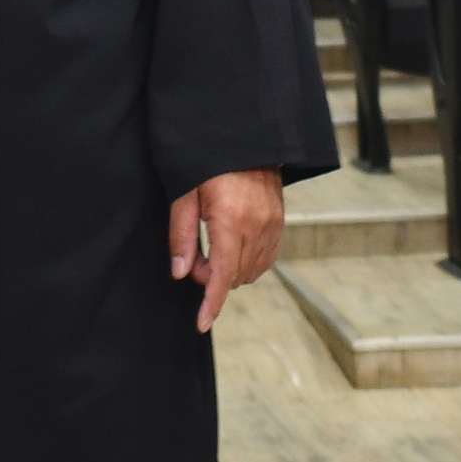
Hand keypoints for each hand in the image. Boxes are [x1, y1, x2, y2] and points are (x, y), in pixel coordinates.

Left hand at [170, 169, 284, 332]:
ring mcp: (272, 225)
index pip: (221, 275)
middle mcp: (257, 227)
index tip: (201, 323)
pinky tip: (233, 248)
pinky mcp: (279, 221)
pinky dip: (247, 263)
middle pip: (234, 276)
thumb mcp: (186, 194)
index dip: (211, 304)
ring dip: (229, 271)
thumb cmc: (209, 163)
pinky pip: (266, 259)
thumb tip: (181, 272)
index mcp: (231, 221)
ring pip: (251, 271)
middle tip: (194, 256)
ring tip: (212, 246)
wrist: (246, 138)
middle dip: (211, 278)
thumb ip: (182, 236)